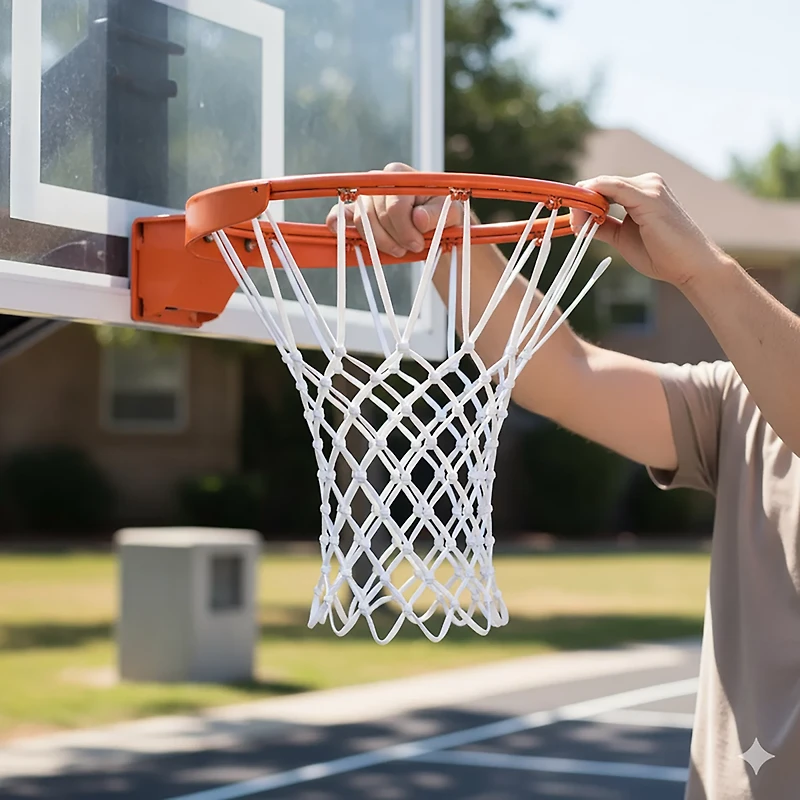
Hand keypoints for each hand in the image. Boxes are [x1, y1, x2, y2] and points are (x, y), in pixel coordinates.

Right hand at [325, 162, 460, 257]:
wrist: (434, 224)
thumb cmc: (443, 215)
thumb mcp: (450, 214)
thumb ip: (437, 215)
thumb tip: (418, 218)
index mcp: (399, 174)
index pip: (395, 206)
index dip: (406, 230)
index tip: (419, 243)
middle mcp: (377, 180)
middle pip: (376, 215)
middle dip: (394, 238)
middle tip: (412, 247)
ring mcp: (364, 195)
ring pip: (361, 222)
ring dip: (379, 242)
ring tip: (398, 249)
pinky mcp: (355, 210)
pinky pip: (340, 214)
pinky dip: (337, 223)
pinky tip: (336, 230)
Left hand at [571, 173, 730, 286]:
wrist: (691, 267)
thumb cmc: (662, 255)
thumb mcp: (623, 238)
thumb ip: (603, 225)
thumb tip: (580, 221)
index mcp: (643, 191)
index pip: (604, 188)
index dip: (583, 202)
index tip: (572, 221)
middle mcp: (648, 182)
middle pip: (602, 184)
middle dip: (581, 202)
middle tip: (571, 224)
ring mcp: (650, 186)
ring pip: (603, 184)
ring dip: (584, 203)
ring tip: (578, 224)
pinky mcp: (649, 196)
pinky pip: (611, 188)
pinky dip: (593, 198)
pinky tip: (584, 215)